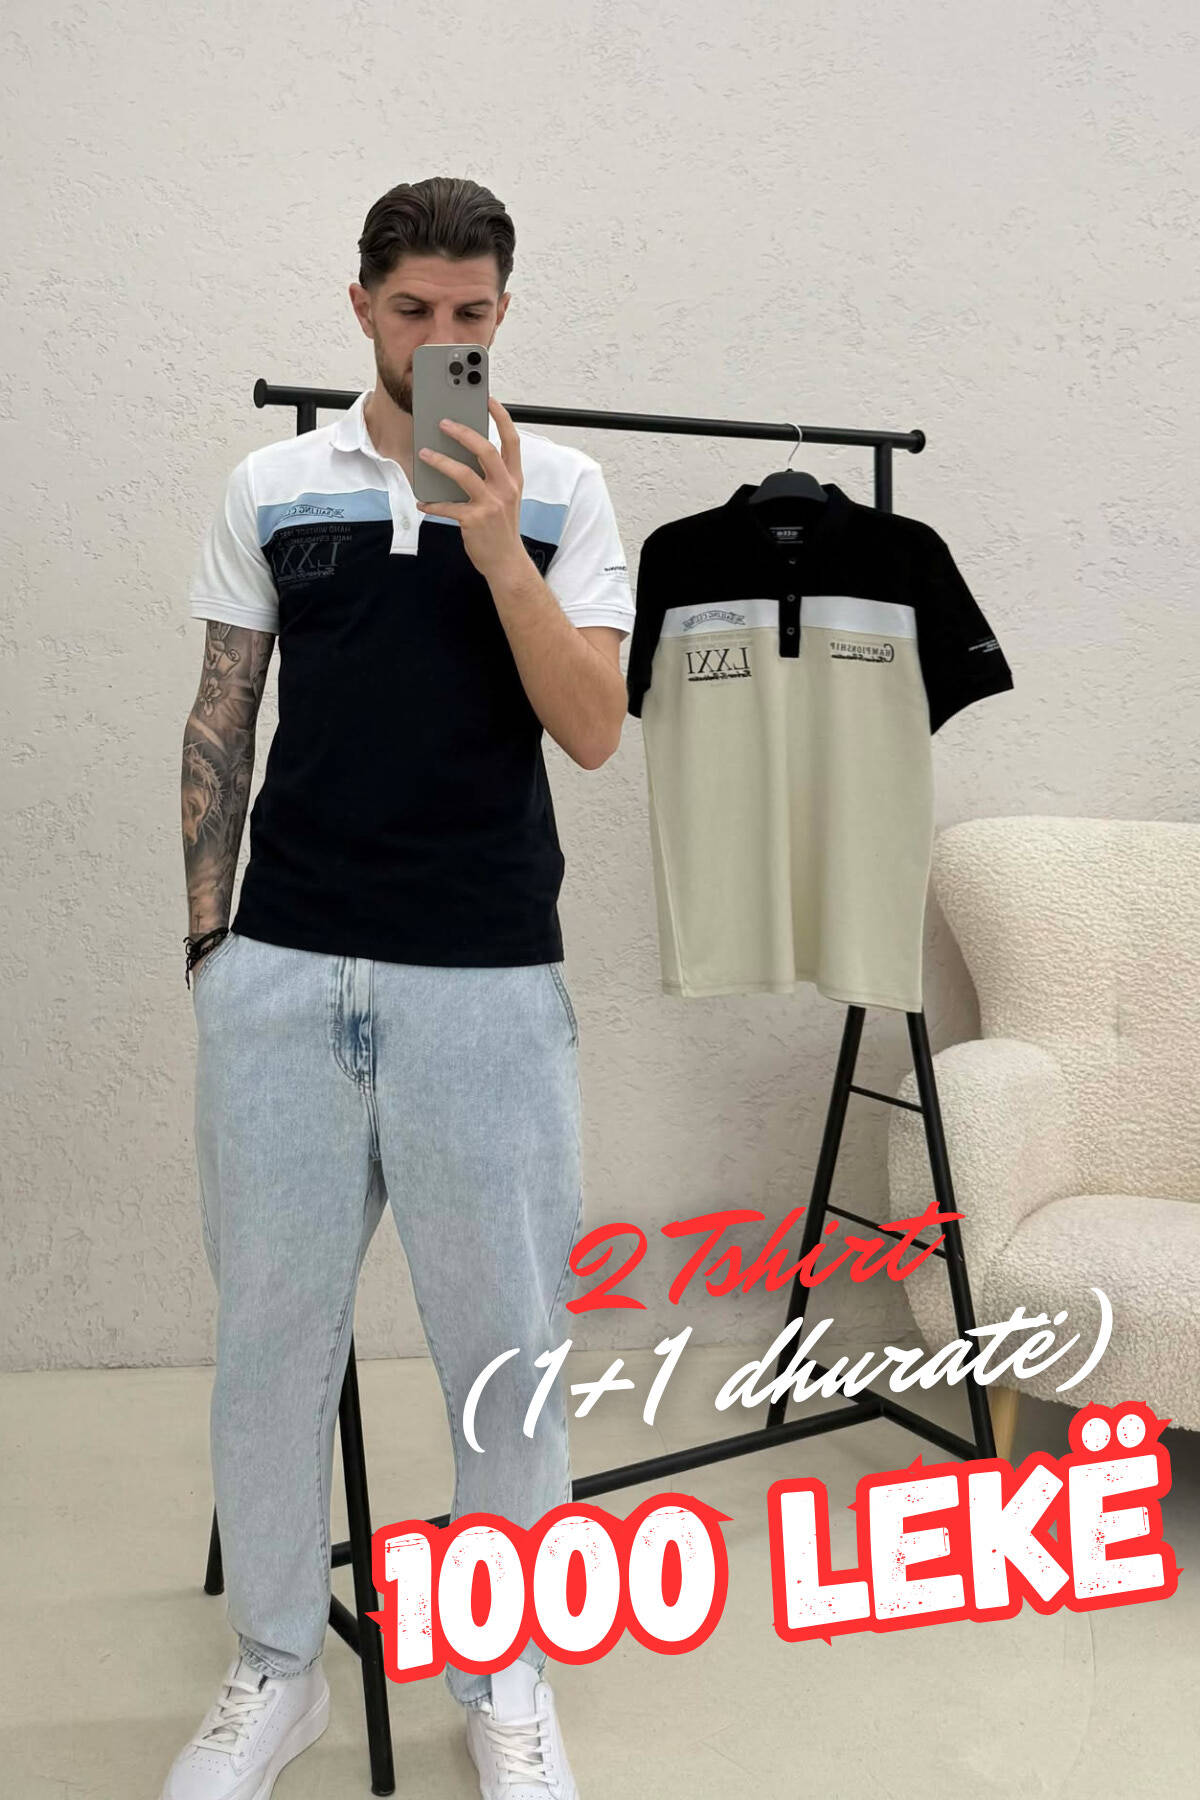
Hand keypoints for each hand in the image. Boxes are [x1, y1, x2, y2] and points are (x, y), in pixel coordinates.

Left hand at [414, 397, 528, 583]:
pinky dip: (432, 503)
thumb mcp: (505, 499)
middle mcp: (505, 488)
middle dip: (463, 433)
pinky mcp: (474, 520)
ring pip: (463, 473)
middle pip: (485, 450)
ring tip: (424, 454)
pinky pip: (447, 506)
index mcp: (514, 479)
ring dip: (440, 461)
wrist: (507, 563)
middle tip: (443, 423)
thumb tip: (462, 456)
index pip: (511, 440)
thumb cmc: (501, 529)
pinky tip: (422, 502)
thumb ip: (491, 478)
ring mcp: (490, 504)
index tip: (488, 399)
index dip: (501, 417)